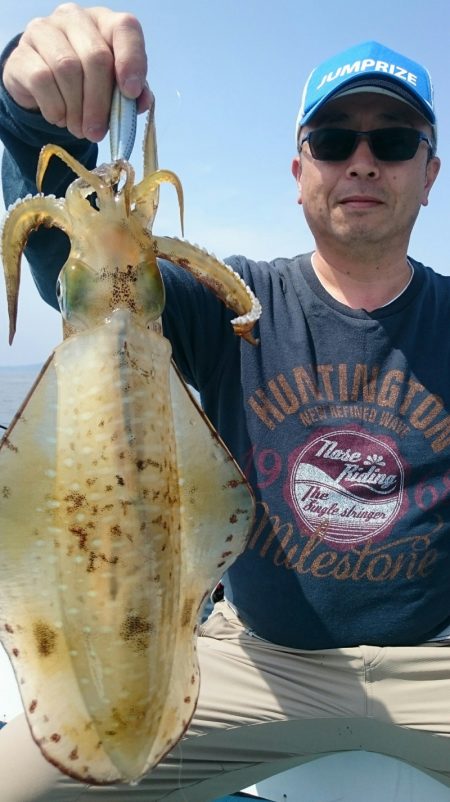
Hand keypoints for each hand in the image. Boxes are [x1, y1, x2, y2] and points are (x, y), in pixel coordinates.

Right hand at [3, 3, 151, 141]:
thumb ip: (131, 94)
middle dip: (100, 102)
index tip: (131, 93)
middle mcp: (75, 18)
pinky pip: (42, 80)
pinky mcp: (22, 53)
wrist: (42, 89)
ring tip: (79, 129)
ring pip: (67, 68)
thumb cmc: (86, 86)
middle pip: (96, 56)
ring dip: (76, 109)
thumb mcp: (113, 89)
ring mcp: (45, 31)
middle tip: (97, 132)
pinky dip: (55, 108)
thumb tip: (142, 102)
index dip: (131, 61)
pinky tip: (59, 117)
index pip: (125, 29)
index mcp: (105, 23)